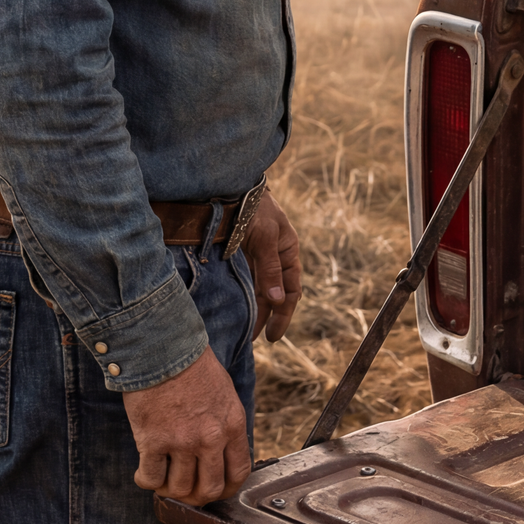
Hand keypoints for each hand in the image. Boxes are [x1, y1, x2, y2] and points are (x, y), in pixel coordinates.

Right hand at [123, 346, 250, 504]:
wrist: (161, 345)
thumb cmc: (191, 363)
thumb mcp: (223, 391)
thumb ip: (225, 423)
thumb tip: (220, 451)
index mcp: (232, 424)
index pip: (238, 472)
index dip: (226, 488)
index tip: (214, 488)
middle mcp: (210, 438)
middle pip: (209, 489)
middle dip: (196, 496)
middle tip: (185, 490)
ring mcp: (182, 441)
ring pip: (179, 488)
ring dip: (169, 489)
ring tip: (162, 479)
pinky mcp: (153, 441)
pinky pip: (151, 478)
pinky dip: (146, 480)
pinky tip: (144, 472)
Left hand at [242, 188, 301, 341]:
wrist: (231, 183)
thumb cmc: (254, 206)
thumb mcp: (266, 235)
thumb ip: (270, 268)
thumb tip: (277, 300)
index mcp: (288, 251)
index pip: (291, 290)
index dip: (284, 314)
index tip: (273, 336)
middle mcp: (274, 255)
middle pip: (273, 293)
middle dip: (266, 316)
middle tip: (254, 340)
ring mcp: (257, 253)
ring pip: (258, 287)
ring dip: (253, 307)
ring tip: (243, 329)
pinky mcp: (240, 250)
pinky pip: (244, 277)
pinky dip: (241, 293)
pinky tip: (234, 306)